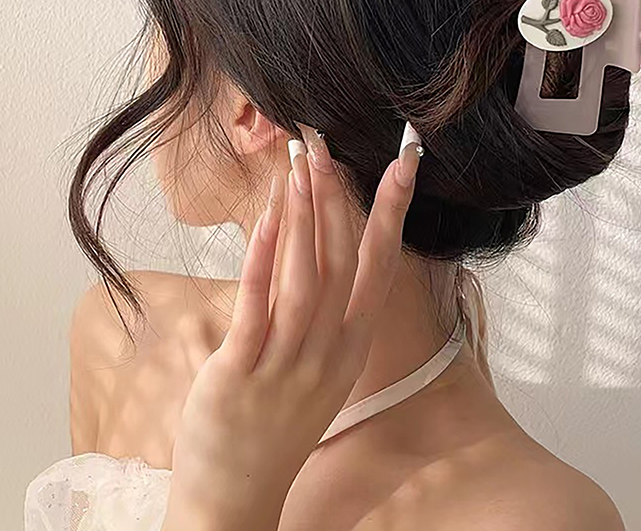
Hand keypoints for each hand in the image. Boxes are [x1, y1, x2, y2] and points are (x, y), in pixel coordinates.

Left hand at [161, 123, 422, 530]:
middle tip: (325, 144)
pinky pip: (258, 304)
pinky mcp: (242, 371)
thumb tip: (304, 262)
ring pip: (306, 276)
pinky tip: (268, 216)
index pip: (378, 266)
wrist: (237, 498)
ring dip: (305, 215)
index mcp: (350, 346)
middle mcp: (329, 351)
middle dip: (336, 197)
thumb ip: (315, 318)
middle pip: (343, 260)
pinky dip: (265, 256)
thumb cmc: (275, 426)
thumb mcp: (313, 371)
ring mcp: (289, 363)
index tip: (403, 165)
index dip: (391, 212)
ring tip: (300, 164)